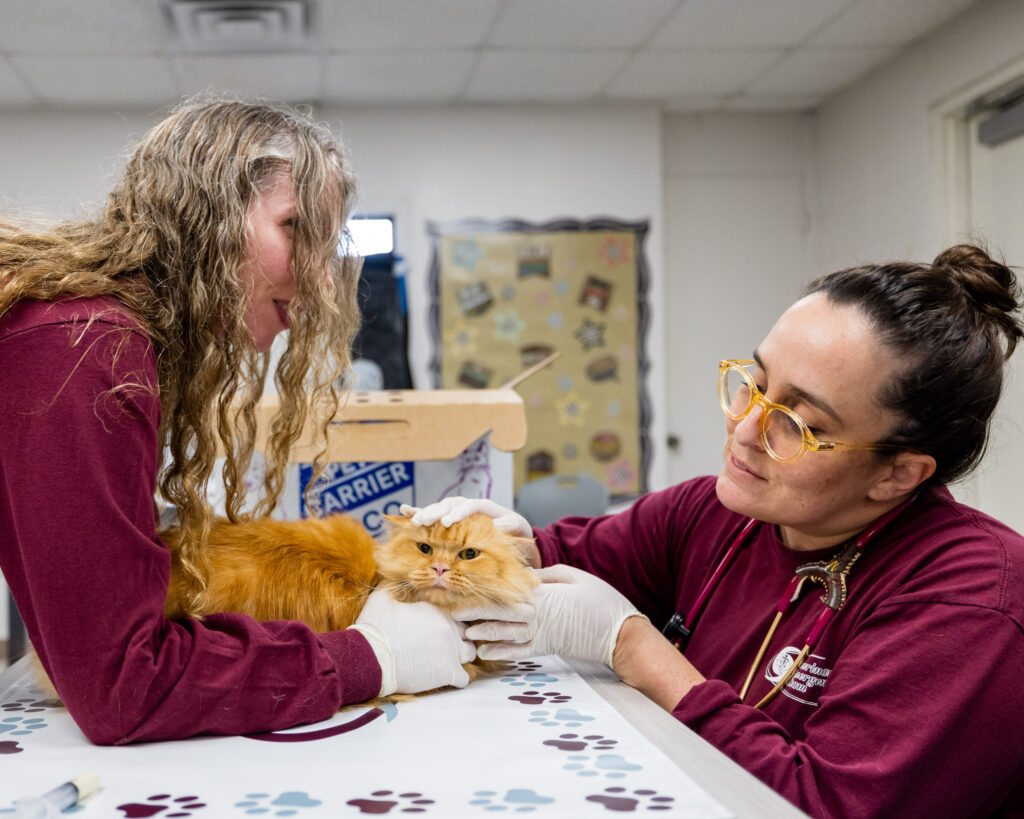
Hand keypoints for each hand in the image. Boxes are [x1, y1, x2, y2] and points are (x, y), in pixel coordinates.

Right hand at [350, 589, 474, 695]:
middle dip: (457, 636)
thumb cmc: (375, 628)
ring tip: (444, 659)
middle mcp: (449, 628)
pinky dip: (457, 678)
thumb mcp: (381, 597)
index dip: (448, 619)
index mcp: (436, 609)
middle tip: (441, 643)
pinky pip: (464, 678)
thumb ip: (391, 584)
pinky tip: (443, 676)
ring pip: (470, 652)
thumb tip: (391, 573)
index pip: (456, 611)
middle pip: (467, 631)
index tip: (435, 627)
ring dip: (460, 655)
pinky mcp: (448, 672)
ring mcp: (451, 650)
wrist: (370, 657)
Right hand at [400, 498, 532, 538]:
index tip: (448, 522)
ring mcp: (455, 511)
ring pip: (438, 508)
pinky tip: (404, 510)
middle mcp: (466, 506)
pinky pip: (432, 514)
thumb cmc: (514, 530)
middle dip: (436, 512)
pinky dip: (419, 511)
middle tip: (424, 520)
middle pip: (449, 505)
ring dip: (426, 513)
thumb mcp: (517, 527)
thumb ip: (510, 524)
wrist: (511, 532)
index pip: (469, 506)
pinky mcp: (447, 519)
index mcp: (483, 506)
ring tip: (414, 520)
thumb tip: (499, 525)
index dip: (458, 513)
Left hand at [454, 564, 645, 668]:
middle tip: (451, 611)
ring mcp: (541, 635)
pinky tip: (485, 652)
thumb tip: (524, 574)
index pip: (506, 592)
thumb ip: (546, 575)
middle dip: (474, 612)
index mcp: (542, 595)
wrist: (620, 634)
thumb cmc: (600, 600)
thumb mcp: (574, 576)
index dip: (482, 591)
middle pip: (499, 613)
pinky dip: (501, 652)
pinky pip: (519, 652)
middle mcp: (537, 616)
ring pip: (505, 633)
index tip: (463, 587)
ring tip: (462, 632)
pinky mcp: (546, 648)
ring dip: (482, 632)